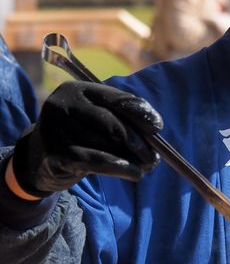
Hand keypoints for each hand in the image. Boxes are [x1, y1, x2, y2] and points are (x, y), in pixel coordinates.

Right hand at [11, 81, 162, 196]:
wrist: (39, 158)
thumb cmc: (78, 136)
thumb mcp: (94, 120)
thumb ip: (119, 120)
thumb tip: (154, 135)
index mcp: (77, 89)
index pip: (115, 98)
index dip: (140, 113)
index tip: (157, 127)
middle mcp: (64, 104)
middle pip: (112, 123)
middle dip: (138, 141)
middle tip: (155, 157)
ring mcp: (57, 128)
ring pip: (107, 144)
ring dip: (132, 159)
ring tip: (146, 167)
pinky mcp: (57, 153)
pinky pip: (97, 161)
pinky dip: (121, 168)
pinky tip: (134, 173)